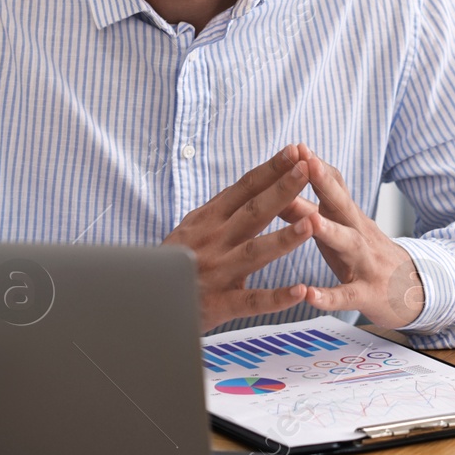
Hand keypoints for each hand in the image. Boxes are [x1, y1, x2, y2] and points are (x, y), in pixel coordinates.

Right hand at [163, 146, 324, 331]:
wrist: (143, 300)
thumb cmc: (175, 262)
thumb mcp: (193, 228)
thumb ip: (222, 210)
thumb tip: (254, 182)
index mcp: (209, 219)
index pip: (245, 188)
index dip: (271, 169)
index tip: (296, 151)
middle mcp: (213, 241)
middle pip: (253, 211)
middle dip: (282, 189)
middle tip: (307, 168)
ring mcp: (216, 272)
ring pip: (255, 252)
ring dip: (284, 238)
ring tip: (312, 224)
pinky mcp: (219, 304)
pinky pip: (252, 300)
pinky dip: (276, 297)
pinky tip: (300, 291)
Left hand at [279, 145, 424, 328]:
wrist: (414, 291)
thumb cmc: (364, 255)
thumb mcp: (339, 230)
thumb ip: (306, 211)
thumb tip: (274, 190)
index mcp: (348, 217)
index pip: (334, 184)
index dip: (316, 165)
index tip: (296, 146)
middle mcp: (359, 233)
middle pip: (343, 204)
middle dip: (325, 183)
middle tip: (307, 162)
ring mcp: (366, 263)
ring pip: (349, 244)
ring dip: (330, 231)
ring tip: (311, 220)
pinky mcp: (368, 294)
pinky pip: (347, 296)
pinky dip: (328, 296)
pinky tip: (308, 295)